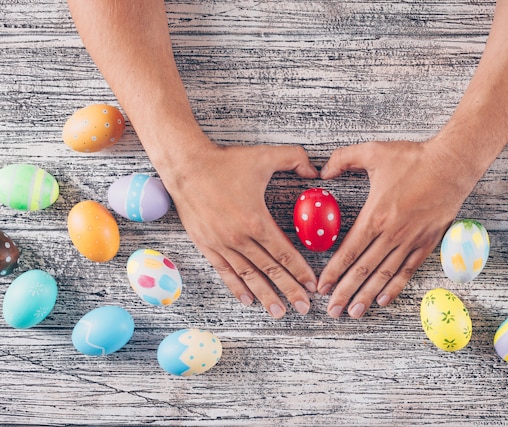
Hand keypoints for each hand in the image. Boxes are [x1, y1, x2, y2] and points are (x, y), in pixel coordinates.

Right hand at [159, 138, 318, 317]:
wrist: (186, 166)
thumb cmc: (225, 162)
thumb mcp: (265, 156)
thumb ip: (295, 158)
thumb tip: (315, 170)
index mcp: (256, 221)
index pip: (284, 253)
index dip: (300, 271)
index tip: (312, 285)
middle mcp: (239, 238)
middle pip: (270, 270)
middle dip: (289, 290)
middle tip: (304, 307)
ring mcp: (221, 244)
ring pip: (248, 276)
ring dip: (265, 296)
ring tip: (279, 312)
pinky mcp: (206, 245)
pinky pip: (225, 271)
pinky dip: (237, 287)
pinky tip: (247, 299)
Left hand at [318, 139, 476, 317]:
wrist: (452, 163)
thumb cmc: (413, 158)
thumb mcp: (372, 151)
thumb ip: (343, 159)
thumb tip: (322, 172)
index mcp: (376, 215)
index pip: (349, 251)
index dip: (334, 272)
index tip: (322, 287)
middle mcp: (392, 233)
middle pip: (364, 269)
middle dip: (345, 292)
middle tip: (332, 310)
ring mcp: (410, 241)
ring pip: (384, 275)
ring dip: (367, 295)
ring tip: (353, 312)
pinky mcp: (427, 243)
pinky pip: (408, 270)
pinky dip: (394, 287)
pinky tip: (382, 300)